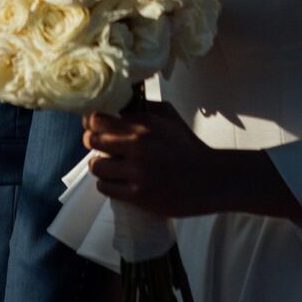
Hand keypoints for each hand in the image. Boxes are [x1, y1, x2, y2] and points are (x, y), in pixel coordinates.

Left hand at [84, 101, 219, 218]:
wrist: (210, 179)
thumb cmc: (188, 147)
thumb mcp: (170, 117)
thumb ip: (143, 108)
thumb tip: (117, 106)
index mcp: (143, 125)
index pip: (97, 118)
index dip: (92, 122)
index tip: (95, 126)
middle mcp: (138, 146)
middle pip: (92, 140)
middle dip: (92, 142)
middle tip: (100, 146)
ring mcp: (137, 172)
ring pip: (96, 166)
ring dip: (99, 165)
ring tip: (108, 166)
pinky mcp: (138, 195)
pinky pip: (105, 187)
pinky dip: (106, 184)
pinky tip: (115, 181)